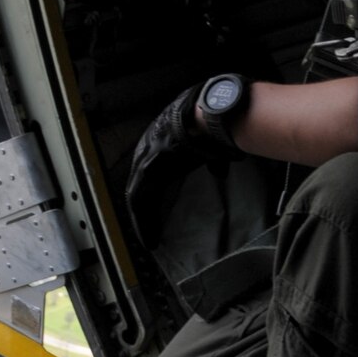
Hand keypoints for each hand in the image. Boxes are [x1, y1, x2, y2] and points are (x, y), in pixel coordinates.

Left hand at [125, 83, 235, 250]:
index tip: (156, 215)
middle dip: (144, 213)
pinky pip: (139, 199)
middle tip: (150, 235)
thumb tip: (220, 171)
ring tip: (149, 241)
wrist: (210, 115)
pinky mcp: (147, 170)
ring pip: (137, 197)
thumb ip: (211, 160)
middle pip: (140, 189)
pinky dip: (142, 219)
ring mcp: (145, 159)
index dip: (152, 197)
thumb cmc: (212, 126)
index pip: (149, 177)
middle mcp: (146, 151)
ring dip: (142, 221)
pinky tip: (148, 235)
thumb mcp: (209, 144)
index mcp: (159, 144)